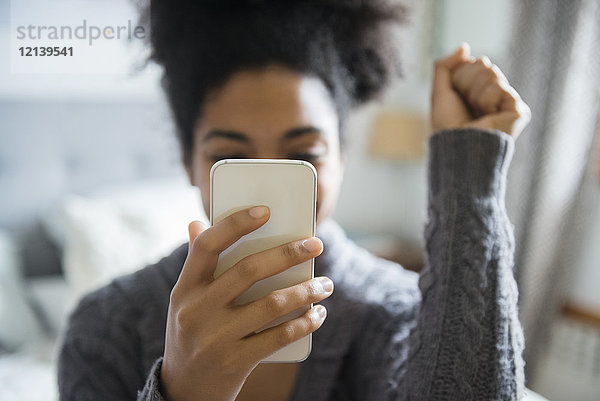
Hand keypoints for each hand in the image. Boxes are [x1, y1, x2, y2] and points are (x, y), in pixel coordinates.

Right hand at [160, 207, 332, 400]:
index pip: (207, 246)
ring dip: (305, 291)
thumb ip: (196, 264)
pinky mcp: (234, 362)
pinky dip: (304, 323)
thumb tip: (198, 224)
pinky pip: (279, 337)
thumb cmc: (191, 334)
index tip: (266, 211)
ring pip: (270, 304)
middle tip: (316, 244)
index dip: (236, 224)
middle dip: (288, 254)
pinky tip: (317, 314)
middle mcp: (196, 310)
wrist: (182, 392)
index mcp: (185, 288)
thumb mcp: (184, 300)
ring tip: (325, 285)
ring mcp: (215, 338)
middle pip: (247, 271)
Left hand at [431, 43, 530, 137]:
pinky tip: (488, 117)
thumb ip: (445, 67)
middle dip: (467, 83)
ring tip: (477, 115)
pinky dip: (486, 101)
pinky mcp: (519, 110)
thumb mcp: (439, 92)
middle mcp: (495, 96)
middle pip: (483, 64)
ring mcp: (508, 102)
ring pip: (492, 73)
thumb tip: (464, 47)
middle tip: (466, 108)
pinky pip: (499, 87)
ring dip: (475, 94)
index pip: (474, 63)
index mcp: (478, 91)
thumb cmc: (447, 126)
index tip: (457, 99)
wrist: (457, 146)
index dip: (460, 77)